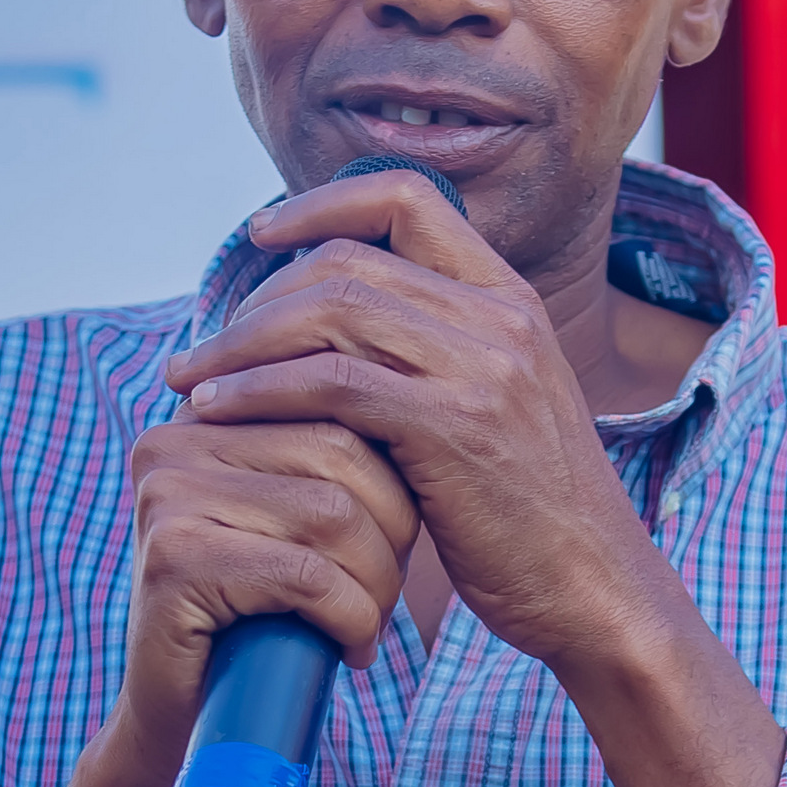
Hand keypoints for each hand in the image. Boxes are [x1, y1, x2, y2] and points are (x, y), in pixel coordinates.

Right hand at [121, 407, 419, 778]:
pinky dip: (351, 617)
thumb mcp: (299, 520)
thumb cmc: (264, 615)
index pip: (337, 400)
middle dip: (393, 530)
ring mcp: (167, 495)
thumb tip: (425, 401)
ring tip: (367, 624)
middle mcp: (176, 439)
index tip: (399, 539)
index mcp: (209, 412)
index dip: (393, 474)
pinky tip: (350, 648)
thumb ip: (333, 455)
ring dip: (376, 584)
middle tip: (388, 592)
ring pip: (332, 512)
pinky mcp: (174, 559)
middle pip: (342, 450)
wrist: (189, 718)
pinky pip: (305, 573)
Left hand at [166, 174, 667, 678]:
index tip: (261, 237)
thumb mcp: (494, 409)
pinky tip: (221, 412)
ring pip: (330, 311)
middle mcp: (500, 317)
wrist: (595, 588)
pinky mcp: (452, 427)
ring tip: (191, 381)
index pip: (407, 198)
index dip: (323, 204)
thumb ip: (432, 356)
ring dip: (242, 342)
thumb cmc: (528, 515)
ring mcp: (481, 368)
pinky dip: (262, 390)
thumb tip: (328, 334)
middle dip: (256, 298)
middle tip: (204, 349)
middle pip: (347, 260)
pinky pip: (331, 382)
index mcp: (509, 299)